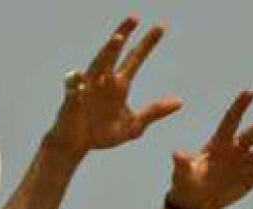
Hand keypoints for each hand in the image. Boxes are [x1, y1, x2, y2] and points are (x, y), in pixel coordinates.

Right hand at [48, 17, 181, 156]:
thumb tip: (180, 102)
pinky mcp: (72, 103)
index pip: (134, 58)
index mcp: (119, 85)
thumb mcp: (134, 125)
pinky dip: (77, 87)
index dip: (147, 43)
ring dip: (107, 53)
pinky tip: (80, 83)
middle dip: (123, 35)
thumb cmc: (103, 133)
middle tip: (135, 18)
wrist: (77, 145)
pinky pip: (74, 93)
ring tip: (117, 40)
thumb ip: (155, 112)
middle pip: (114, 53)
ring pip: (97, 66)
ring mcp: (86, 89)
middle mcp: (103, 81)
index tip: (160, 27)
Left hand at [167, 91, 252, 208]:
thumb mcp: (183, 175)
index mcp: (218, 143)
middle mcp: (236, 148)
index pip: (230, 121)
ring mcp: (247, 161)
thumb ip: (183, 163)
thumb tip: (176, 153)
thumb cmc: (186, 183)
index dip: (239, 108)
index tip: (249, 92)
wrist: (198, 200)